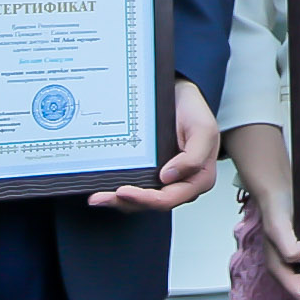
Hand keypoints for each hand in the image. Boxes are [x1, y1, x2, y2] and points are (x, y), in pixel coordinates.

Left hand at [90, 79, 220, 211]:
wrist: (181, 95)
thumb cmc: (194, 112)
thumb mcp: (202, 130)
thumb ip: (193, 157)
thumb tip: (168, 178)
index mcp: (198, 179)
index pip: (169, 198)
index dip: (146, 199)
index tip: (124, 190)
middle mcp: (181, 184)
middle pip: (152, 203)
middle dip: (126, 202)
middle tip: (100, 197)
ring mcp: (166, 181)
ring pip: (141, 201)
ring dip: (119, 201)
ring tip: (97, 197)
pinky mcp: (152, 174)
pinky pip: (136, 188)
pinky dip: (119, 192)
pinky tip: (105, 188)